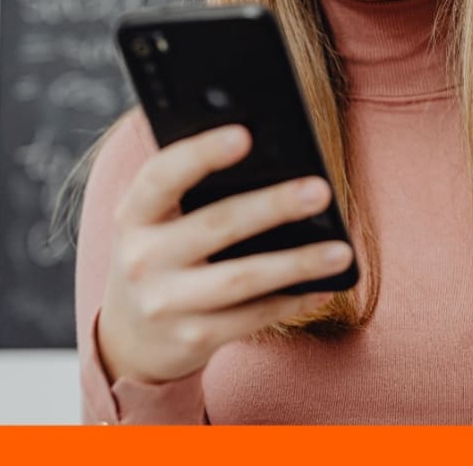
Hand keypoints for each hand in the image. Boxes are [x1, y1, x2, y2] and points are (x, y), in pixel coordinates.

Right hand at [95, 124, 352, 383]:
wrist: (132, 337)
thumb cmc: (162, 254)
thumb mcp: (158, 221)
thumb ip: (193, 189)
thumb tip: (273, 157)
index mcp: (134, 214)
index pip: (162, 176)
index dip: (200, 154)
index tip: (244, 135)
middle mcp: (142, 258)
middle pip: (216, 225)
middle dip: (272, 206)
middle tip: (319, 190)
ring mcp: (165, 303)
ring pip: (241, 279)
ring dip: (296, 263)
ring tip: (341, 250)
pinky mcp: (192, 338)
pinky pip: (252, 317)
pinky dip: (292, 300)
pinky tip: (324, 286)